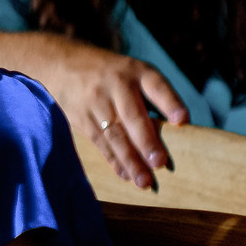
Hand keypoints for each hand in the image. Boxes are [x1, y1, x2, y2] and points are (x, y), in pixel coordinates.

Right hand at [21, 38, 184, 189]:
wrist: (62, 64)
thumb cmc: (111, 75)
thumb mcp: (134, 72)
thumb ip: (154, 96)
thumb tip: (175, 132)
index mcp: (136, 72)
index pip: (156, 86)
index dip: (170, 103)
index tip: (183, 120)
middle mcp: (116, 85)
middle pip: (132, 116)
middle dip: (146, 141)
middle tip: (159, 162)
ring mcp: (95, 102)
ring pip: (114, 134)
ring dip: (130, 159)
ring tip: (144, 180)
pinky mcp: (80, 117)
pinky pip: (99, 141)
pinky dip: (113, 160)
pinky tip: (125, 174)